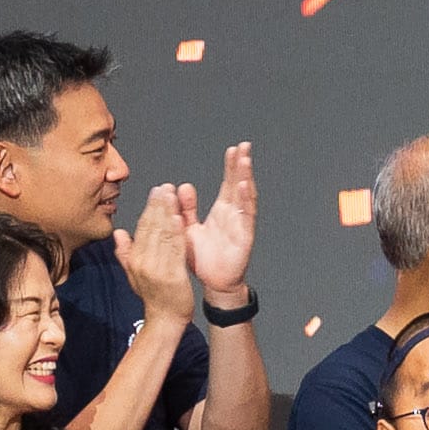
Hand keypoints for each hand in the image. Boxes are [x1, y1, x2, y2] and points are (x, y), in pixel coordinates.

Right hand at [128, 178, 201, 318]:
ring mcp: (157, 269)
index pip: (142, 228)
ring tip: (172, 195)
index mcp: (135, 260)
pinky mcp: (173, 276)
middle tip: (165, 186)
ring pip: (163, 235)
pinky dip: (177, 233)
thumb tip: (118, 232)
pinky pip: (175, 250)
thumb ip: (125, 253)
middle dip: (159, 205)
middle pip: (152, 228)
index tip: (156, 190)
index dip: (150, 208)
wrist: (165, 319)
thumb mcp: (134, 274)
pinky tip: (180, 218)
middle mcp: (143, 262)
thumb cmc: (153, 296)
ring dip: (168, 213)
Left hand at [189, 142, 260, 301]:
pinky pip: (246, 216)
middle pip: (240, 185)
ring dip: (246, 178)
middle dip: (242, 165)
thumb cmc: (204, 258)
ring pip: (245, 197)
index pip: (228, 183)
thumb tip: (182, 187)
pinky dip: (246, 200)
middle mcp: (234, 214)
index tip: (232, 149)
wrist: (213, 283)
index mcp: (222, 211)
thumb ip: (186, 209)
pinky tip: (245, 186)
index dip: (231, 167)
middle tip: (244, 146)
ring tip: (245, 160)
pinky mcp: (244, 237)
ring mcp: (241, 224)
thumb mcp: (189, 229)